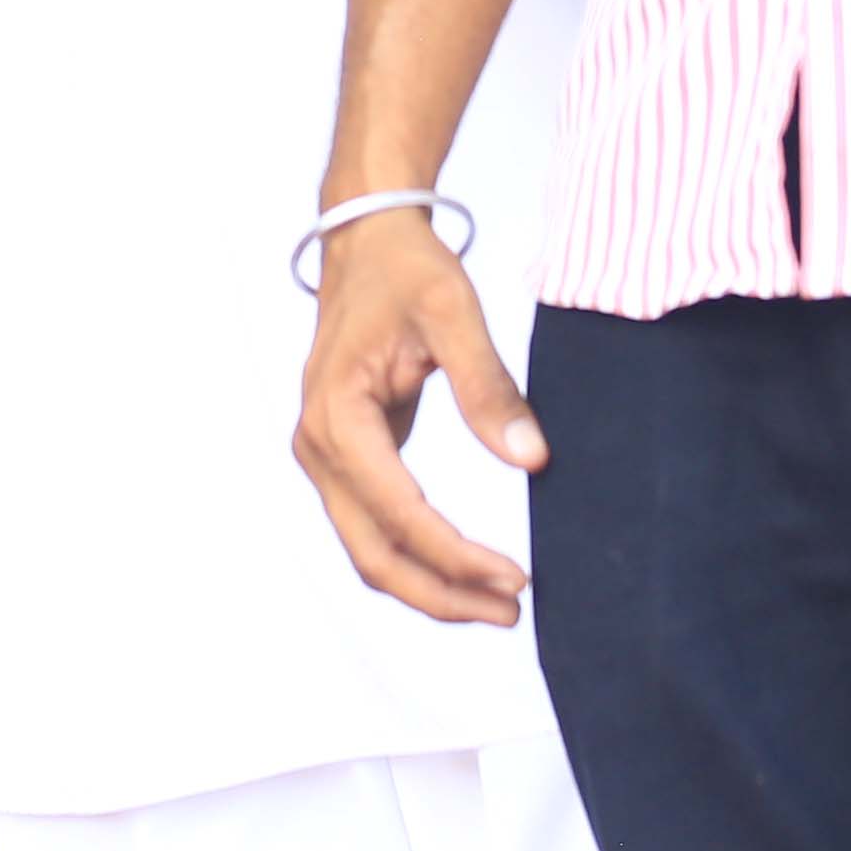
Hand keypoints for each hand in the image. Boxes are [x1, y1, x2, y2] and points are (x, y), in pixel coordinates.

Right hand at [293, 209, 549, 624]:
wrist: (365, 237)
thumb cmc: (405, 267)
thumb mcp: (453, 313)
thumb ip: (490, 386)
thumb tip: (532, 459)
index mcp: (337, 415)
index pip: (398, 513)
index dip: (456, 555)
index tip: (515, 579)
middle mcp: (318, 444)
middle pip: (372, 553)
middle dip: (440, 594)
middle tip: (510, 613)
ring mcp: (326, 454)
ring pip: (369, 549)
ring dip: (429, 585)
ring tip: (496, 605)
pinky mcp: (346, 454)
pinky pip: (375, 525)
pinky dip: (417, 557)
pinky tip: (465, 567)